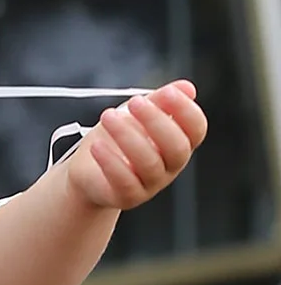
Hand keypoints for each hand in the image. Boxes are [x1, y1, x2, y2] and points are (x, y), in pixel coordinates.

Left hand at [65, 81, 206, 210]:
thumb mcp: (136, 115)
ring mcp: (151, 184)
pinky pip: (125, 182)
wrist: (88, 170)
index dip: (186, 111)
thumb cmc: (117, 139)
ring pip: (149, 163)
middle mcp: (170, 166)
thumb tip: (187, 87)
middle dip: (156, 121)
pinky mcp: (128, 197)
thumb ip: (159, 101)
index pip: (196, 129)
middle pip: (177, 147)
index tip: (168, 92)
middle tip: (134, 102)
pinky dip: (111, 162)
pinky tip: (96, 145)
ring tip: (108, 116)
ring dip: (128, 136)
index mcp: (178, 143)